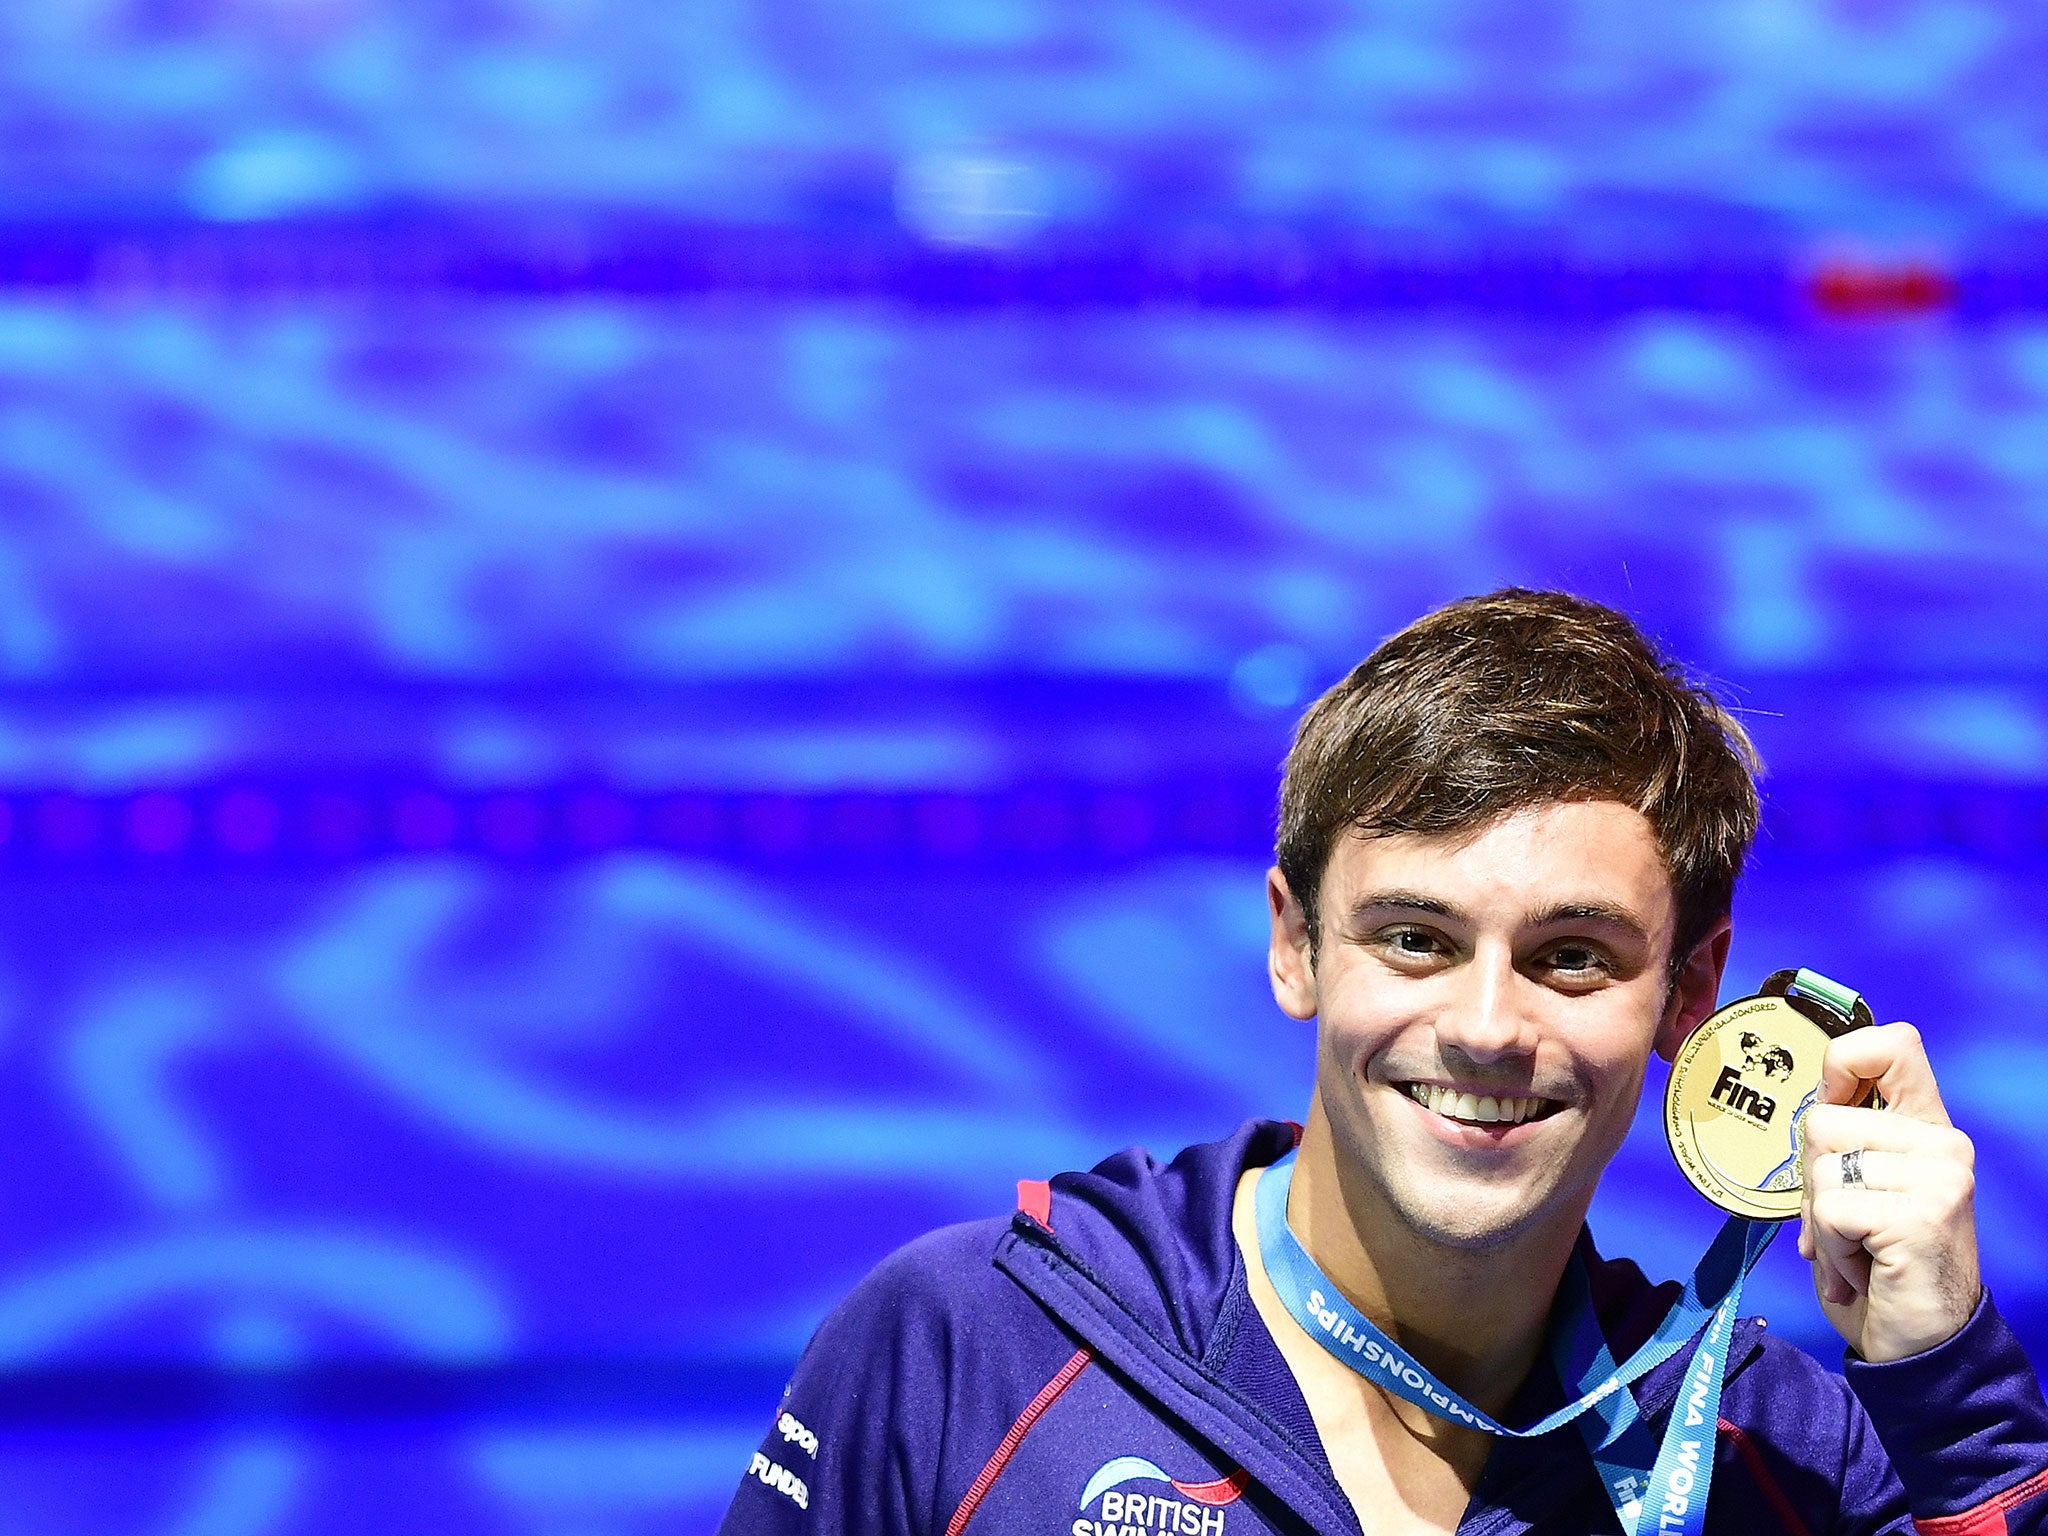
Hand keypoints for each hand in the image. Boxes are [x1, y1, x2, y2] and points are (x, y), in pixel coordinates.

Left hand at [1796, 1022, 1980, 1362]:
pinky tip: (1864, 1269)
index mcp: (1927, 1127)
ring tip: (1858, 1249)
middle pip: (1821, 1120)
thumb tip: (1803, 1103)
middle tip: (1847, 1224)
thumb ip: (1843, 1141)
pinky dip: (1828, 1247)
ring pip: (1819, 1168)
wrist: (1918, 1342)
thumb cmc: (1878, 1262)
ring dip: (1820, 1222)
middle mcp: (1943, 1144)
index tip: (1830, 1104)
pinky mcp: (1921, 1215)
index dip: (1842, 1062)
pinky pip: (1828, 1210)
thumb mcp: (1860, 1187)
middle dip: (1812, 1179)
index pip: (1892, 1044)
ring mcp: (1939, 1178)